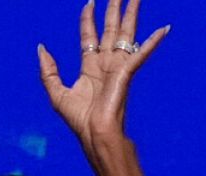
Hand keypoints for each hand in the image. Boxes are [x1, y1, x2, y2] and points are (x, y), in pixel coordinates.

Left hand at [37, 0, 168, 144]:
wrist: (94, 133)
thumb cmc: (79, 120)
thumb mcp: (56, 92)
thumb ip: (48, 70)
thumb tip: (41, 47)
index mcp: (90, 67)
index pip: (90, 36)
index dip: (88, 19)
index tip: (89, 3)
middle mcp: (106, 63)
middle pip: (110, 29)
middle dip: (113, 9)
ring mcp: (118, 67)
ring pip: (126, 33)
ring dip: (131, 14)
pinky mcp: (127, 73)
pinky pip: (141, 53)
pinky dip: (153, 42)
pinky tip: (164, 29)